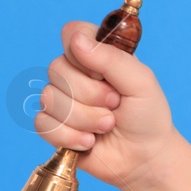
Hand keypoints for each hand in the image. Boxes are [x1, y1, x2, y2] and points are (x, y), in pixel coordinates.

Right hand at [33, 21, 178, 190]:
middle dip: (92, 95)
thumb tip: (77, 40)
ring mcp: (60, 99)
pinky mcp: (52, 126)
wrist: (145, 157)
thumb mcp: (141, 82)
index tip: (104, 74)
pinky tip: (90, 142)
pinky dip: (71, 137)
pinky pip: (43, 124)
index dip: (83, 53)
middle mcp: (74, 73)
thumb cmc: (147, 117)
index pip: (73, 33)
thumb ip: (112, 58)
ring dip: (86, 119)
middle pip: (57, 69)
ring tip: (108, 125)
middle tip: (115, 105)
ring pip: (50, 99)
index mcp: (96, 54)